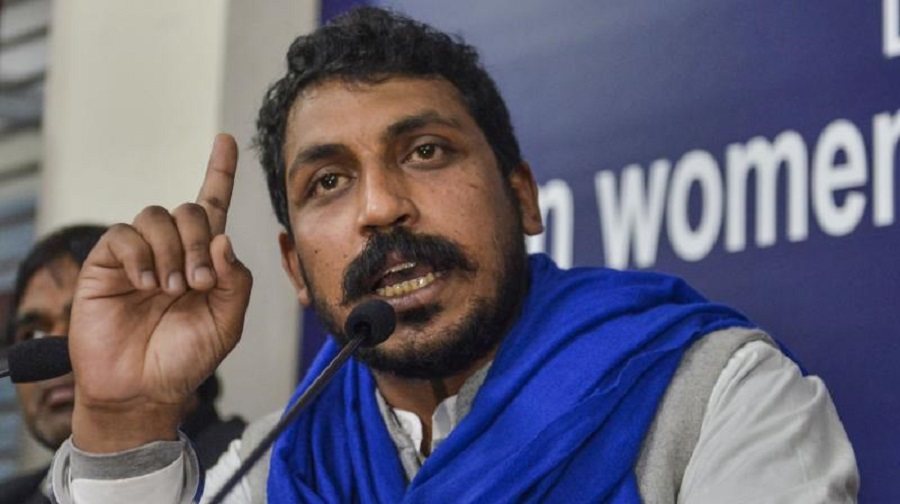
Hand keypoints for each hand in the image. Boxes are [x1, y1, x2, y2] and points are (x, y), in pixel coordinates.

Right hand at [70, 135, 252, 451]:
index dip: (220, 171)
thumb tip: (222, 238)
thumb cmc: (187, 357)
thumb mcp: (227, 322)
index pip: (213, 205)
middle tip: (198, 284)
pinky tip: (145, 285)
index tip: (226, 139)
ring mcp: (139, 255)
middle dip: (197, 242)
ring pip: (156, 216)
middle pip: (188, 210)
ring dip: (171, 252)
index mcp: (204, 259)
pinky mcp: (107, 263)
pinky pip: (124, 235)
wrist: (143, 389)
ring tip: (170, 290)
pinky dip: (140, 256)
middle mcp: (172, 249)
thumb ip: (235, 280)